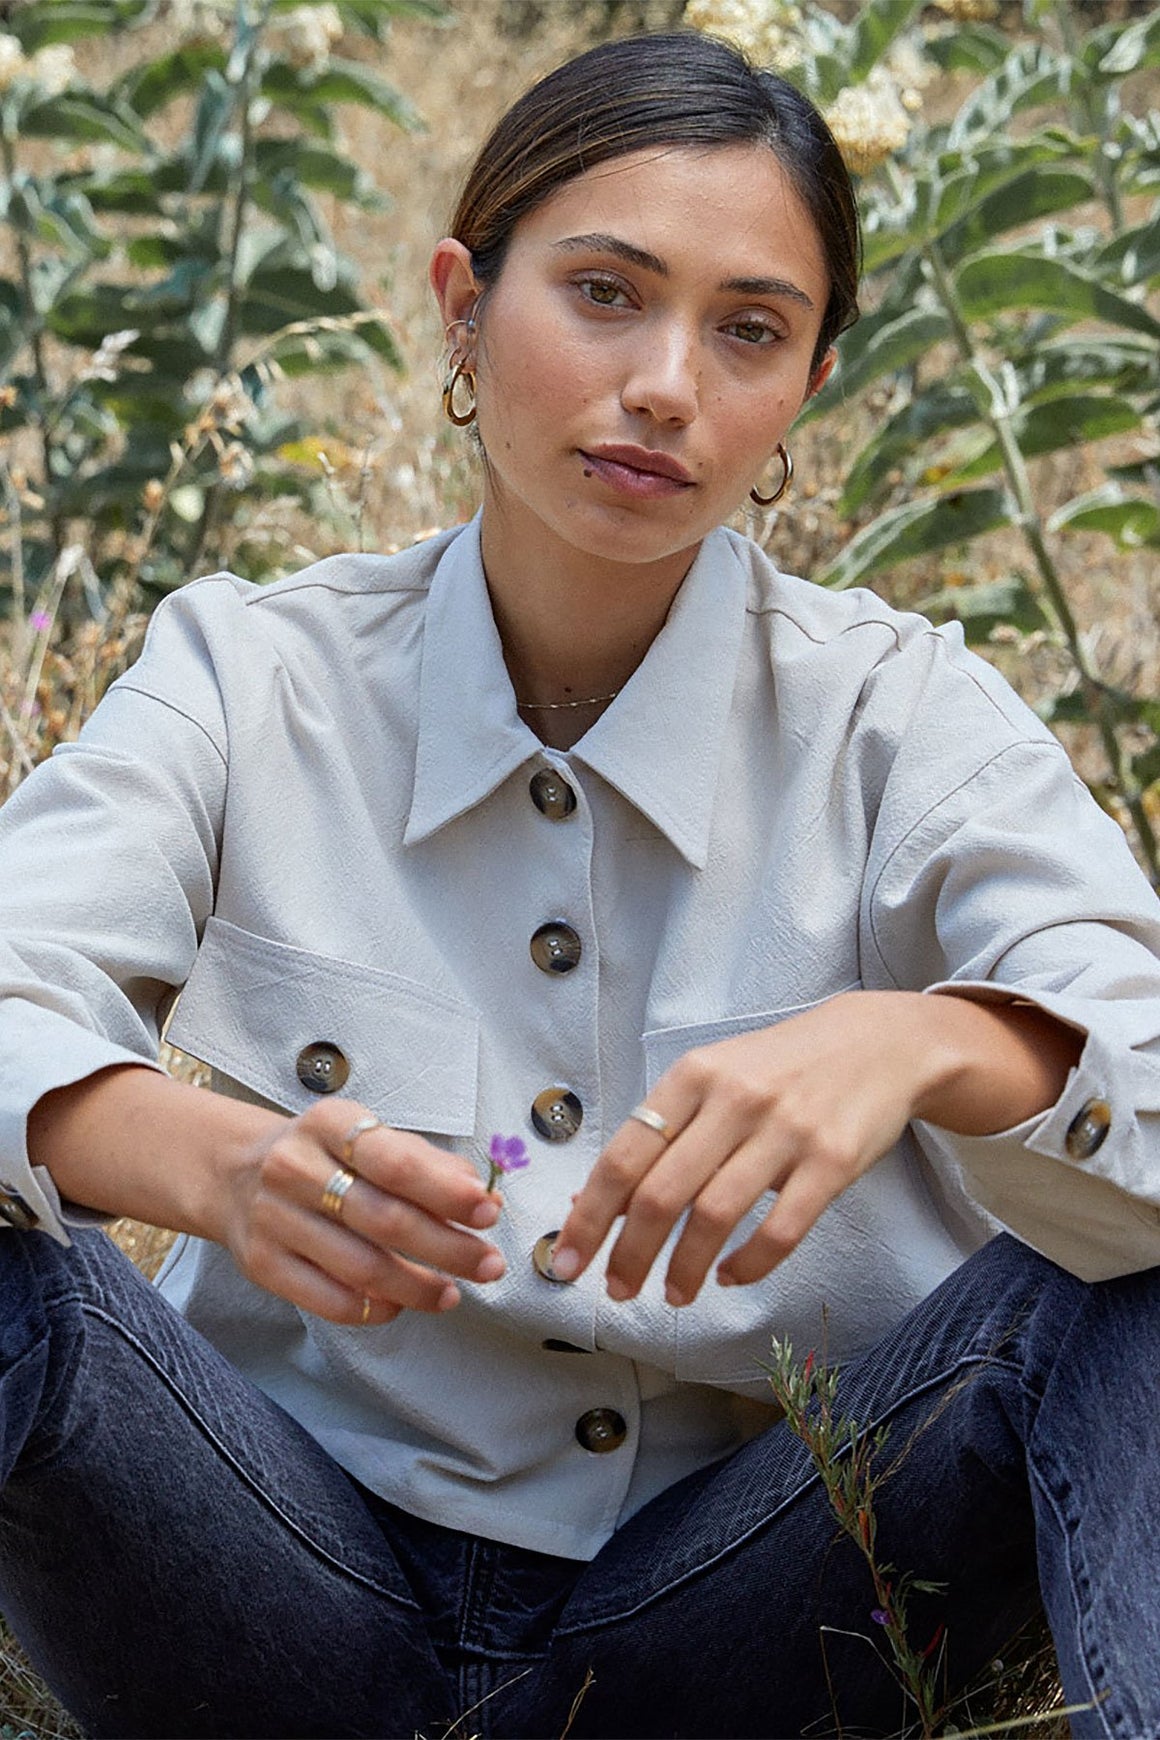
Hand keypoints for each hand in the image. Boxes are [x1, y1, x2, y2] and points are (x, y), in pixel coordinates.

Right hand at [224, 1099, 504, 1326]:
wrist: (234, 1173)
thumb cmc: (325, 1156)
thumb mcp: (366, 1137)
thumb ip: (424, 1162)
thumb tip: (481, 1196)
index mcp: (329, 1124)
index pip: (396, 1162)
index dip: (447, 1191)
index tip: (489, 1212)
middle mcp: (295, 1167)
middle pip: (384, 1219)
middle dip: (447, 1247)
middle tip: (490, 1264)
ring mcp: (274, 1218)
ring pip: (360, 1267)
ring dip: (418, 1287)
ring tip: (453, 1293)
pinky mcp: (262, 1264)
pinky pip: (328, 1299)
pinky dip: (373, 1309)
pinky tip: (401, 1306)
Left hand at [550, 990, 1077, 1307]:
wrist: (876, 1043)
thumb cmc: (778, 1069)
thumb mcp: (713, 1080)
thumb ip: (660, 1134)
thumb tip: (594, 1204)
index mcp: (692, 1077)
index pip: (623, 1157)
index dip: (588, 1217)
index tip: (566, 1261)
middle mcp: (734, 1100)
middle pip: (661, 1194)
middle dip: (629, 1255)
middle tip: (617, 1292)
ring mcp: (785, 1130)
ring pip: (714, 1216)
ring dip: (684, 1269)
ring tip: (674, 1293)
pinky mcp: (832, 1160)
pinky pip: (780, 1230)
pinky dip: (748, 1265)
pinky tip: (731, 1276)